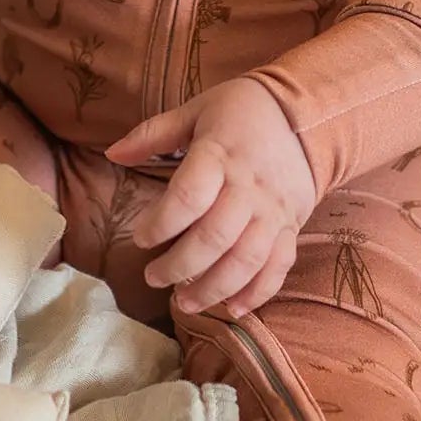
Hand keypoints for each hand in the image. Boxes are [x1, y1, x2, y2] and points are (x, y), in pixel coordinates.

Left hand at [106, 76, 315, 317]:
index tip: (140, 238)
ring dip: (214, 288)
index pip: (189, 196)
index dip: (161, 223)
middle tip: (153, 278)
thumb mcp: (195, 111)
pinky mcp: (292, 227)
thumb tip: (112, 153)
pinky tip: (233, 309)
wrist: (308, 114)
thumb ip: (152, 134)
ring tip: (185, 303)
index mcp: (220, 154)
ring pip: (246, 260)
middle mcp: (249, 187)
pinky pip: (279, 267)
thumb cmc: (242, 112)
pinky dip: (258, 292)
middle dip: (180, 265)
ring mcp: (273, 211)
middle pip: (215, 237)